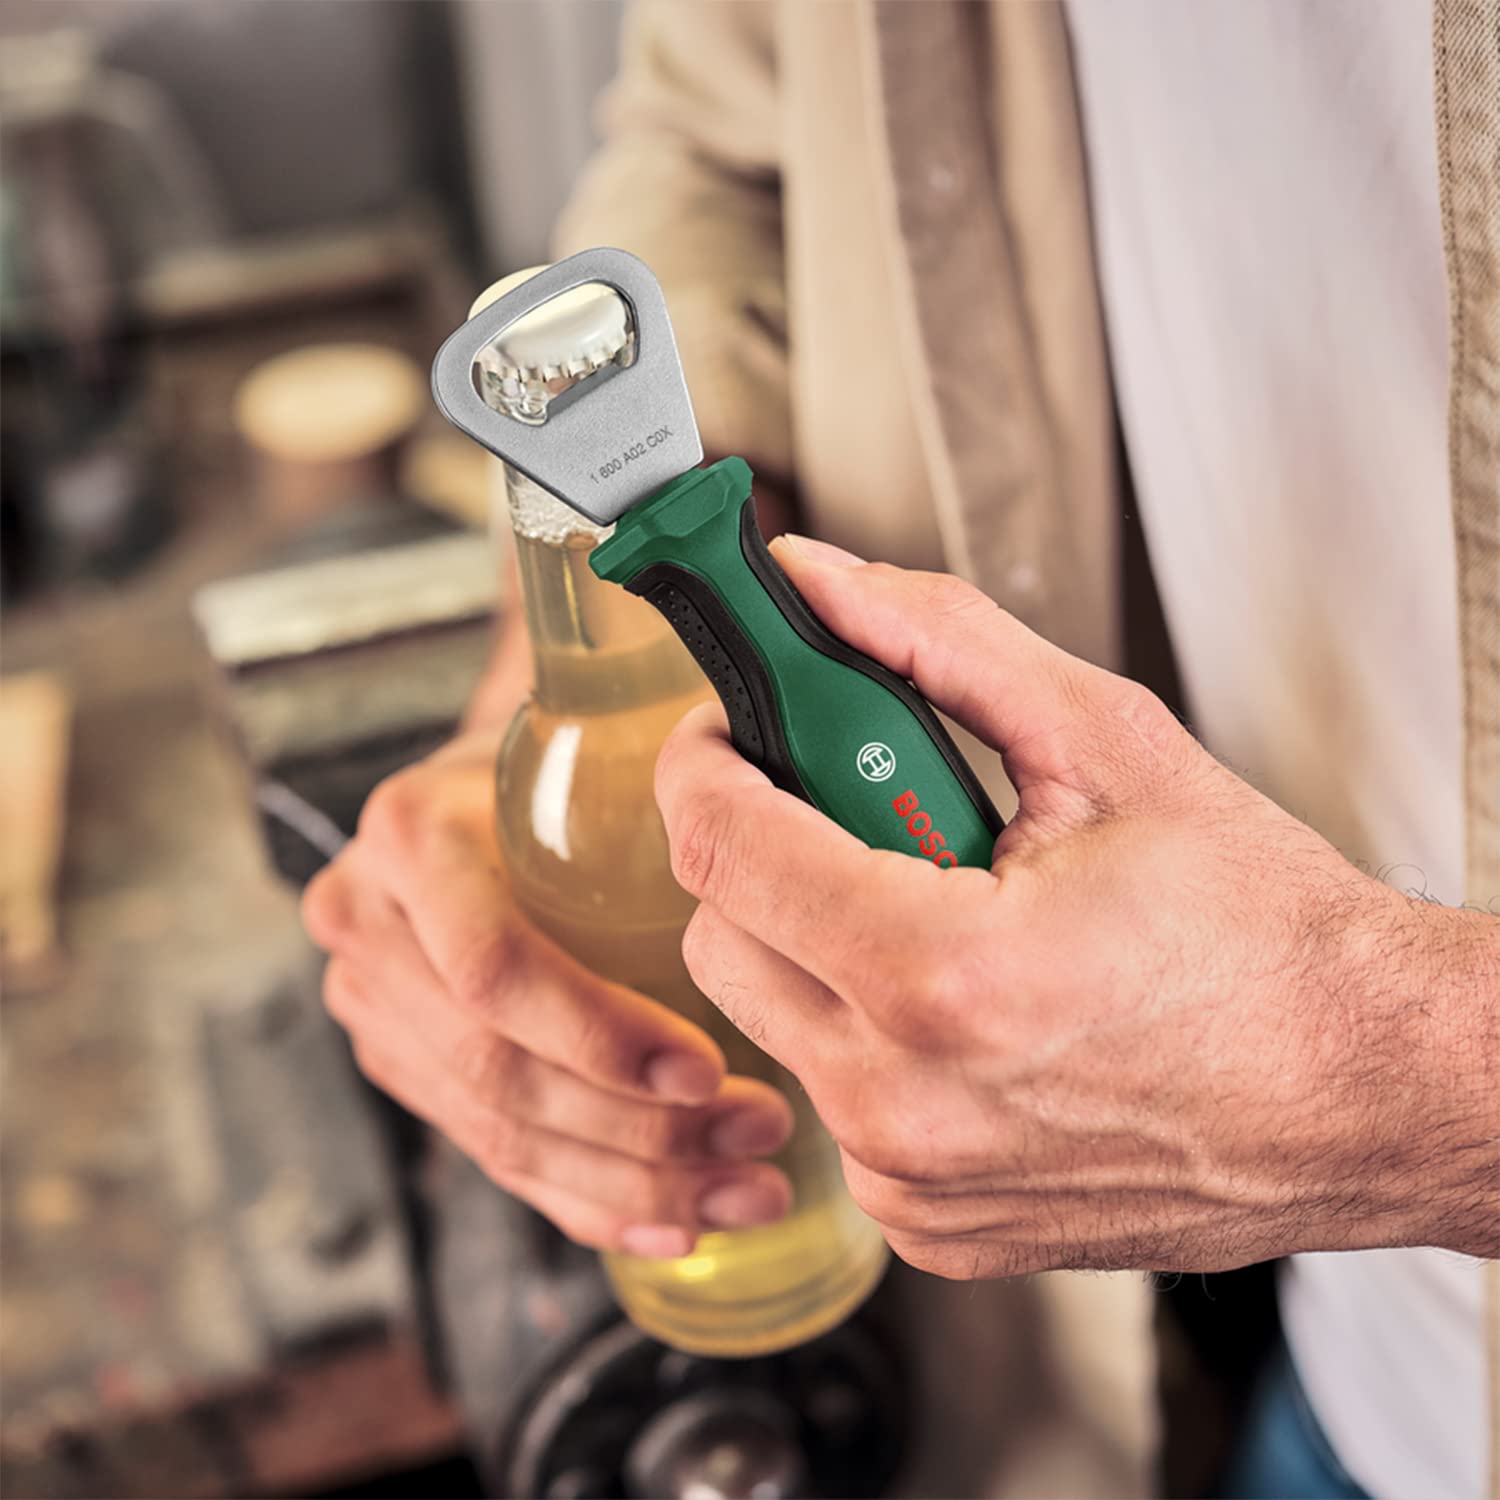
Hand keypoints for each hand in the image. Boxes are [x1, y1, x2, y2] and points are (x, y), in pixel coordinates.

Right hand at [303, 730, 793, 1257]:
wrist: (490, 788)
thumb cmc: (566, 765)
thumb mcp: (597, 743)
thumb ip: (663, 778)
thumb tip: (784, 842)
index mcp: (410, 835)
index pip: (493, 966)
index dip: (598, 1033)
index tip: (707, 1068)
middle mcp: (370, 925)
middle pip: (498, 1068)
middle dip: (639, 1127)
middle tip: (758, 1133)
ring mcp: (376, 1007)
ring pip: (500, 1132)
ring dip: (633, 1180)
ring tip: (748, 1189)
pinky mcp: (405, 1066)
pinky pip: (495, 1157)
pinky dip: (591, 1201)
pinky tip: (674, 1224)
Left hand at [655, 538, 1499, 1277]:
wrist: (1364, 1088)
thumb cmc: (1262, 933)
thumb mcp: (1106, 743)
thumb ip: (940, 644)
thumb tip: (820, 586)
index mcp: (942, 977)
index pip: (720, 847)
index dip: (707, 762)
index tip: (732, 728)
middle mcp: (904, 1102)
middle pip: (717, 937)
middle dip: (759, 853)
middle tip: (848, 811)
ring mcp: (910, 1180)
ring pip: (767, 1020)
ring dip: (814, 942)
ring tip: (934, 907)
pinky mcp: (926, 1225)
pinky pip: (829, 1097)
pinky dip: (861, 1033)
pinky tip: (959, 1005)